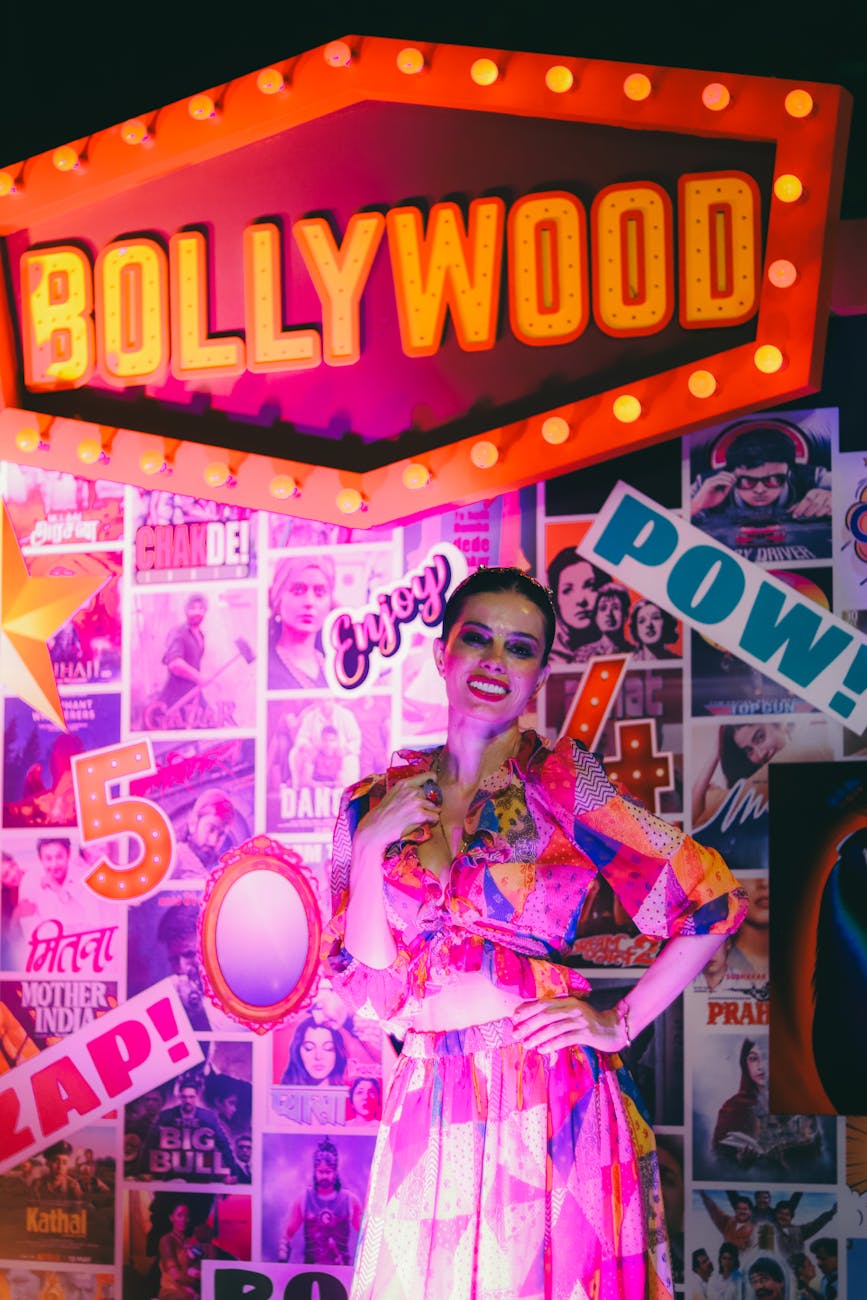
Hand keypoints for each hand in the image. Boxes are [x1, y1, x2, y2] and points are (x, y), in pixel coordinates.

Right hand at [354, 772, 442, 861]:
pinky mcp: (420, 814)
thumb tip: (422, 792)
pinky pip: (435, 817)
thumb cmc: (382, 814)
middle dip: (430, 803)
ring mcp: (416, 802)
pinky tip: (423, 824)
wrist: (376, 828)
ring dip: (430, 814)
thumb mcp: (393, 794)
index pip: (429, 776)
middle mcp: (412, 790)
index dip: (434, 783)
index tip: (433, 789)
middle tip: (422, 811)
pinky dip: (432, 822)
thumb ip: (407, 790)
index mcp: (405, 783)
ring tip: (419, 819)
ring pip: (435, 807)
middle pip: (433, 795)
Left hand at [511, 996, 627, 1053]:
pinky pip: (565, 1039)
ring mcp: (580, 1020)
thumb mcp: (572, 1013)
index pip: (544, 1002)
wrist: (614, 1028)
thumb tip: (531, 1017)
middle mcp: (573, 1007)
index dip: (528, 1009)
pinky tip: (542, 1049)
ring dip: (538, 1036)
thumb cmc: (589, 1022)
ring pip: (554, 1028)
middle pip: (546, 1015)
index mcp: (567, 1000)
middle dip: (529, 1024)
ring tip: (526, 1044)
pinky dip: (552, 1044)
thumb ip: (556, 1013)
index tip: (514, 1017)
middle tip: (516, 1033)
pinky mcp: (586, 1033)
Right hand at [691, 471, 735, 514]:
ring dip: (728, 478)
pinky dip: (724, 482)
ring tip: (733, 481)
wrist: (700, 505)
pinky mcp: (708, 485)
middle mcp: (711, 480)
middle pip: (721, 473)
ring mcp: (709, 481)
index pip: (722, 475)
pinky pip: (718, 481)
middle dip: (730, 475)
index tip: (735, 479)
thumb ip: (726, 490)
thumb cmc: (709, 501)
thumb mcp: (721, 495)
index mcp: (713, 481)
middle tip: (735, 479)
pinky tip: (729, 484)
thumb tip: (732, 485)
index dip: (729, 475)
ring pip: (720, 476)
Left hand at [790, 487, 830, 517]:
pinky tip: (824, 512)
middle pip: (815, 504)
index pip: (806, 499)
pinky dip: (825, 513)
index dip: (800, 508)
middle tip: (807, 514)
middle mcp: (822, 494)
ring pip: (823, 508)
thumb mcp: (809, 500)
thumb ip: (799, 505)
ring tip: (816, 513)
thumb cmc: (819, 499)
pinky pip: (829, 511)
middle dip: (809, 511)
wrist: (834, 496)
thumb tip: (789, 511)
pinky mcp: (836, 504)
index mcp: (814, 492)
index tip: (795, 515)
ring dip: (817, 513)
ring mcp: (830, 499)